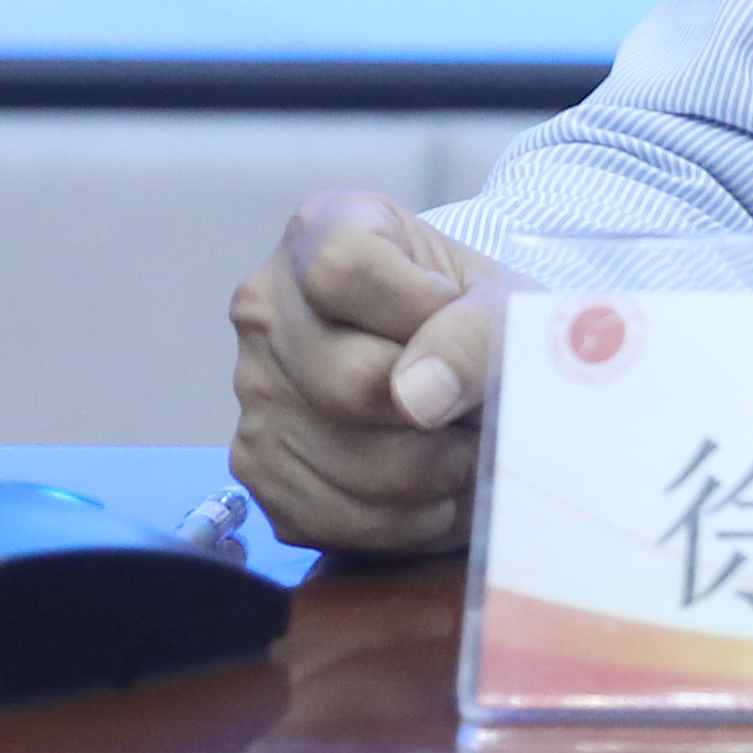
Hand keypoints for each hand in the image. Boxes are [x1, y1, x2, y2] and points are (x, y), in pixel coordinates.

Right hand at [228, 190, 512, 555]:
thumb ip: (474, 334)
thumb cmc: (473, 318)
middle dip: (441, 415)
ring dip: (433, 474)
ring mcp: (251, 391)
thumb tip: (417, 398)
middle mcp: (265, 308)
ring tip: (462, 448)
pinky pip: (332, 516)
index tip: (457, 317)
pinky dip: (403, 520)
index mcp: (321, 233)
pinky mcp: (257, 468)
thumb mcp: (502, 303)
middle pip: (351, 382)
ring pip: (350, 461)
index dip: (419, 309)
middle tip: (481, 412)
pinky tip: (431, 490)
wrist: (454, 367)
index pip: (344, 271)